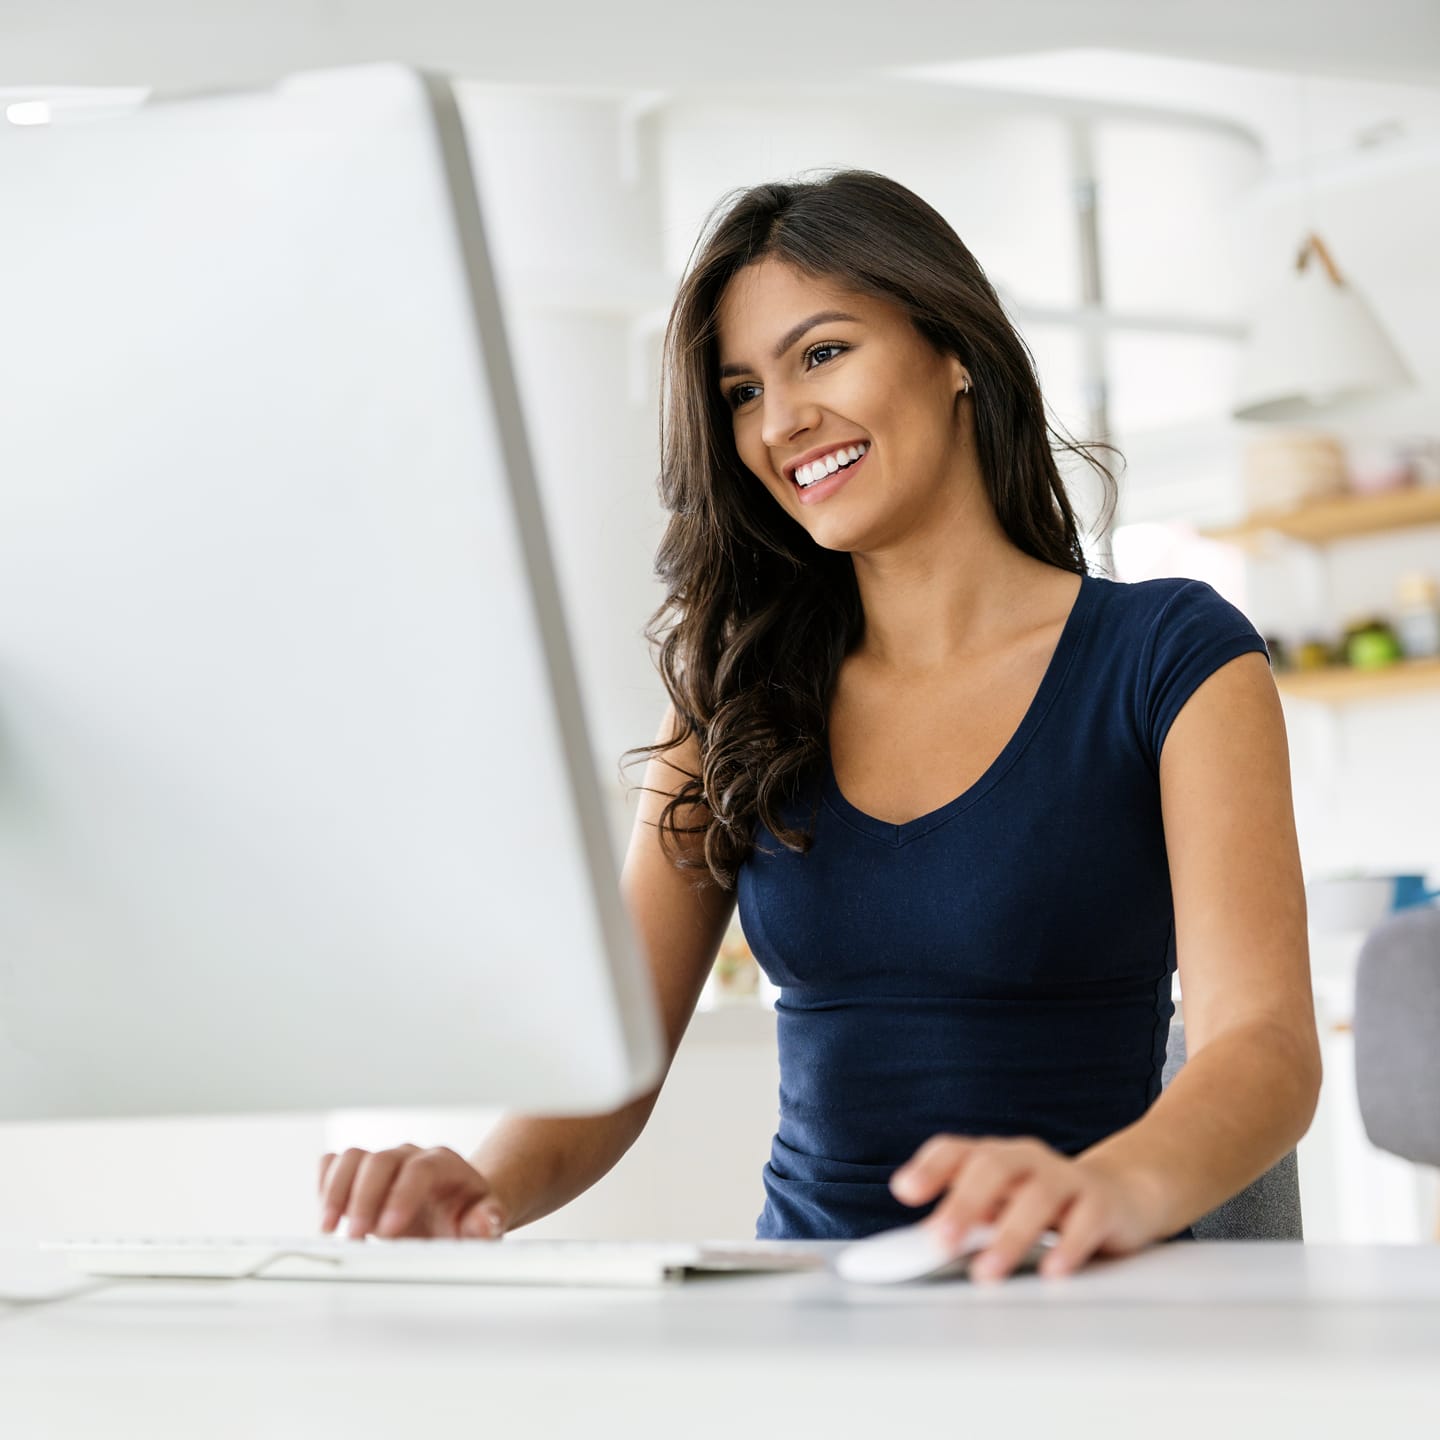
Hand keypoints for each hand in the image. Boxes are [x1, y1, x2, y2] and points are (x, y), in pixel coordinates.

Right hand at [317, 1145, 505, 1239]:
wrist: (455, 1212)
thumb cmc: (468, 1219)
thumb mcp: (484, 1226)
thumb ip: (486, 1222)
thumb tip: (486, 1220)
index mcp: (444, 1164)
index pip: (420, 1168)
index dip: (401, 1196)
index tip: (388, 1231)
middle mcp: (411, 1156)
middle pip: (381, 1160)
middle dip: (365, 1198)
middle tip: (357, 1237)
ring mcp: (384, 1162)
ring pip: (352, 1157)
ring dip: (337, 1192)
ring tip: (331, 1229)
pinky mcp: (361, 1172)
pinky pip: (334, 1164)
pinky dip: (325, 1187)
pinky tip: (328, 1217)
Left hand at [889, 1135, 1160, 1281]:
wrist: (1121, 1193)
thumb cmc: (1046, 1202)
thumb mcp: (1000, 1206)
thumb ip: (962, 1221)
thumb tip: (917, 1246)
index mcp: (994, 1157)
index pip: (955, 1150)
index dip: (929, 1167)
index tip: (905, 1191)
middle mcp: (1026, 1160)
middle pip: (991, 1167)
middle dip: (963, 1202)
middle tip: (940, 1240)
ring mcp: (1065, 1178)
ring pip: (1037, 1195)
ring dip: (1009, 1235)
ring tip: (987, 1271)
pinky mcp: (1101, 1203)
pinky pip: (1086, 1220)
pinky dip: (1068, 1246)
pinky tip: (1052, 1270)